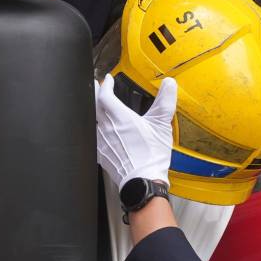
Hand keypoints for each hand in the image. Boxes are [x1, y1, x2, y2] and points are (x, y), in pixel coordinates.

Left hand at [95, 76, 176, 193]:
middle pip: (94, 106)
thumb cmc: (152, 155)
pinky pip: (93, 137)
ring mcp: (101, 142)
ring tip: (98, 106)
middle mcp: (107, 128)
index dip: (105, 85)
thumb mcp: (161, 125)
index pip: (105, 95)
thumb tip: (169, 84)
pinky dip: (94, 128)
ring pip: (92, 121)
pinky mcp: (100, 154)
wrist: (143, 180)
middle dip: (96, 94)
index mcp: (120, 118)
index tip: (107, 80)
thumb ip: (165, 101)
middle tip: (97, 87)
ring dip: (94, 110)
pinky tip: (99, 130)